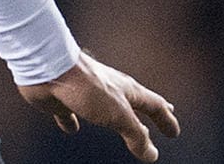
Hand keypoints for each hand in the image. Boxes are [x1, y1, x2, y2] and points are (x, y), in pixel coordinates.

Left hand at [19, 53, 179, 160]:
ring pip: (105, 110)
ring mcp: (86, 95)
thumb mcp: (119, 115)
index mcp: (126, 90)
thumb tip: (152, 154)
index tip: (174, 132)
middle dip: (149, 113)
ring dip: (114, 119)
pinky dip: (73, 122)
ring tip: (118, 125)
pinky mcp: (63, 101)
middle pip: (134, 104)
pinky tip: (71, 128)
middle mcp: (109, 90)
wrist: (49, 68)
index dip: (166, 120)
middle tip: (160, 116)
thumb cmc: (87, 86)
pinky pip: (70, 115)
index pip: (154, 106)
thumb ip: (136, 135)